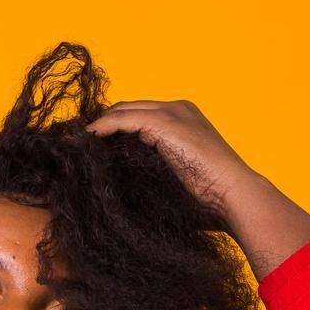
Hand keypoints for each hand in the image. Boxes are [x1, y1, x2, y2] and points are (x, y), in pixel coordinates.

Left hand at [86, 97, 309, 280]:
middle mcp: (178, 109)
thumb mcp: (178, 180)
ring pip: (125, 110)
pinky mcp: (167, 123)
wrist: (234, 196)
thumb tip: (130, 184)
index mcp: (183, 119)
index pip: (139, 116)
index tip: (90, 144)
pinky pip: (126, 119)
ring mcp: (173, 114)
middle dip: (101, 122)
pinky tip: (89, 137)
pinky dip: (106, 127)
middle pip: (129, 108)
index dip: (114, 127)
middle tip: (75, 141)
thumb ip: (158, 170)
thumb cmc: (212, 200)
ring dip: (98, 125)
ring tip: (75, 141)